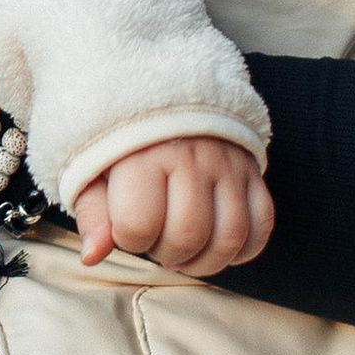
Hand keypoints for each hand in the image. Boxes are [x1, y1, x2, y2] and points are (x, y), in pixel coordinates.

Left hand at [70, 138, 273, 278]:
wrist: (164, 94)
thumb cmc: (122, 141)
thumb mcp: (93, 170)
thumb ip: (92, 214)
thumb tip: (92, 256)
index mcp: (143, 155)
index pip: (138, 225)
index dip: (128, 239)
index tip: (126, 226)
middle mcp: (191, 158)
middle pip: (188, 235)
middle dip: (167, 254)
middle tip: (156, 241)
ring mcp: (227, 164)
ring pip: (230, 237)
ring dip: (205, 260)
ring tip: (185, 251)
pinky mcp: (252, 171)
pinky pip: (262, 225)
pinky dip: (243, 248)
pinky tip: (217, 245)